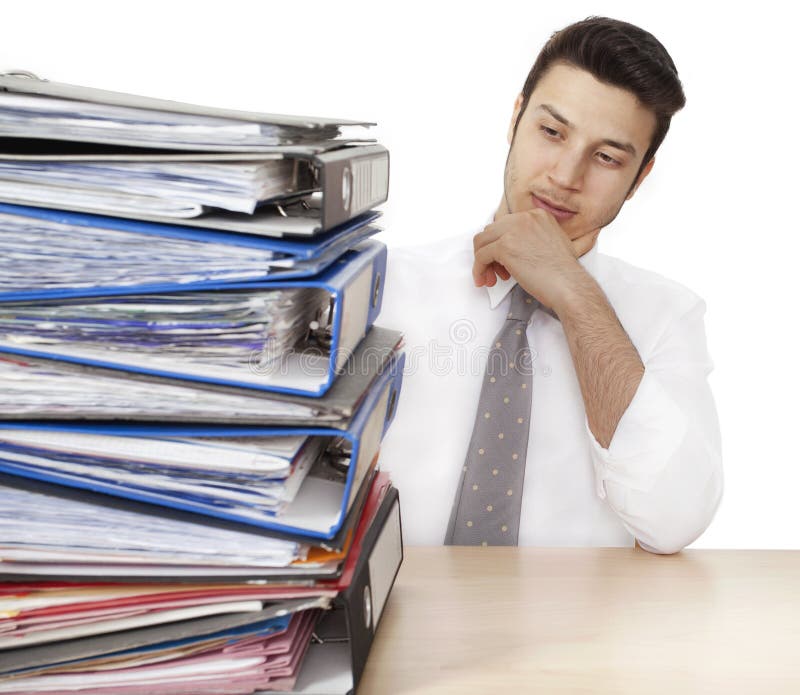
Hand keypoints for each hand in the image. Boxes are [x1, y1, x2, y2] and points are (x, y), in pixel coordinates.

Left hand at [472, 209, 598, 310]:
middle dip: (489, 253)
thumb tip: (511, 249)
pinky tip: (485, 280)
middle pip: (491, 231)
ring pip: (482, 242)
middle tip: (495, 272)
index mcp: (537, 215)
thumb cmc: (563, 274)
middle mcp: (525, 218)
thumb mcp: (550, 243)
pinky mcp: (504, 246)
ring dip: (482, 262)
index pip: (505, 225)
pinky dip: (479, 270)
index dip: (500, 244)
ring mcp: (513, 231)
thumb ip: (530, 239)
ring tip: (490, 278)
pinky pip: (481, 256)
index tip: (502, 261)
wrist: (568, 285)